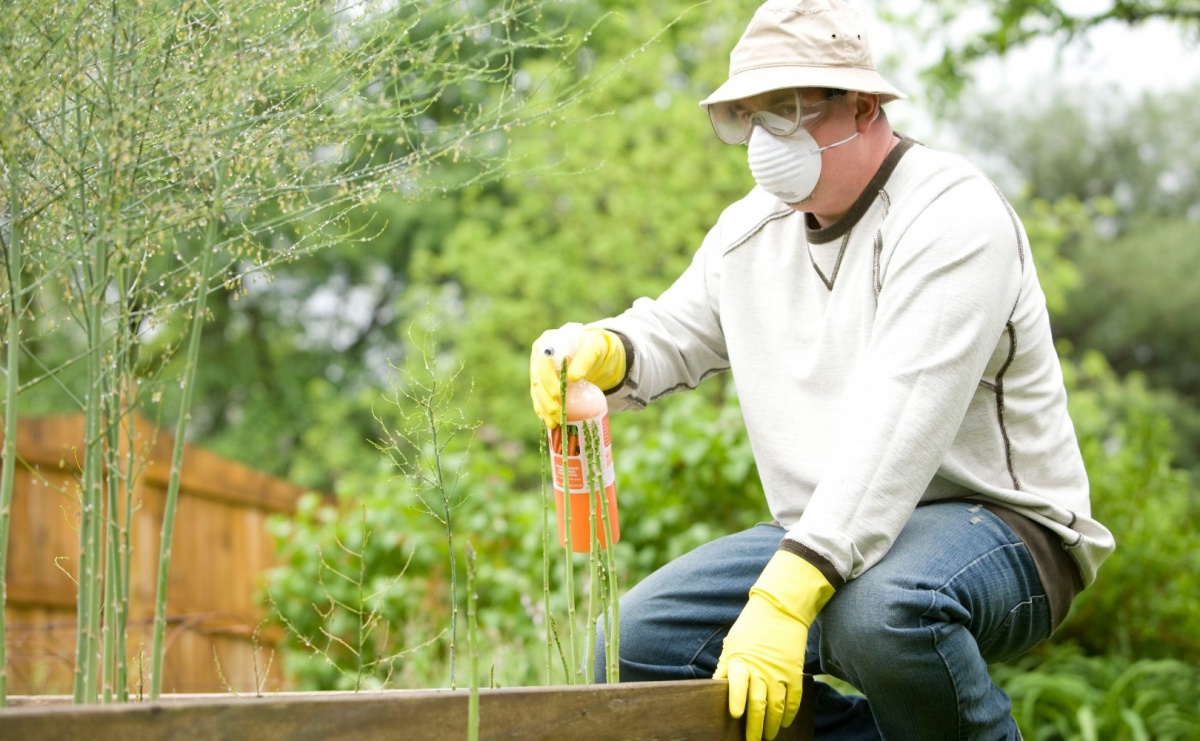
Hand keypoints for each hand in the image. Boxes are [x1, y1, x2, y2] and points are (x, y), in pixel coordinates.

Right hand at [530, 326, 625, 427]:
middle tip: (557, 411)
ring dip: (543, 408)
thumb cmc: (594, 347)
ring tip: (553, 422)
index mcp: (547, 343)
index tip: (558, 393)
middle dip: (546, 398)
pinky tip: (549, 422)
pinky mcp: (543, 385)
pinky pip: (540, 399)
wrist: (595, 354)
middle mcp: (539, 357)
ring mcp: (539, 372)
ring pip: (537, 392)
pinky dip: (543, 412)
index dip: (548, 379)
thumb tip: (573, 377)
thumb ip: (584, 359)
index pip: (542, 362)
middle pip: (537, 379)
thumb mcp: (593, 349)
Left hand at [714, 550, 834, 740]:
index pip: (737, 684)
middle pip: (758, 704)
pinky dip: (790, 714)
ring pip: (777, 707)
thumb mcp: (732, 643)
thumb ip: (725, 666)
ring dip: (773, 726)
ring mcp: (780, 672)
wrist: (781, 608)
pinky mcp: (795, 671)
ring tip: (768, 737)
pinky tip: (785, 723)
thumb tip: (714, 686)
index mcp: (741, 660)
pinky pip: (794, 698)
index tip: (735, 716)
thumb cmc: (751, 626)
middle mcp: (761, 669)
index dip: (736, 701)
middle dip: (755, 727)